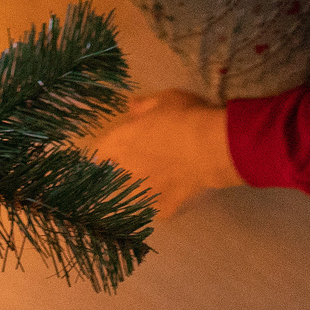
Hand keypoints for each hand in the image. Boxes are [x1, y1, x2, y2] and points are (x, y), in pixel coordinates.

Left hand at [86, 90, 241, 221]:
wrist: (210, 148)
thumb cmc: (184, 116)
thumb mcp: (164, 100)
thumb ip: (144, 106)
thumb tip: (130, 107)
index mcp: (120, 141)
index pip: (98, 151)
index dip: (104, 150)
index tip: (109, 150)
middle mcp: (126, 169)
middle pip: (111, 176)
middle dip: (115, 173)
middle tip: (128, 168)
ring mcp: (143, 192)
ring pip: (129, 197)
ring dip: (133, 192)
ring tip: (146, 186)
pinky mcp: (163, 209)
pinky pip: (155, 209)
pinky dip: (159, 204)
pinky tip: (168, 198)